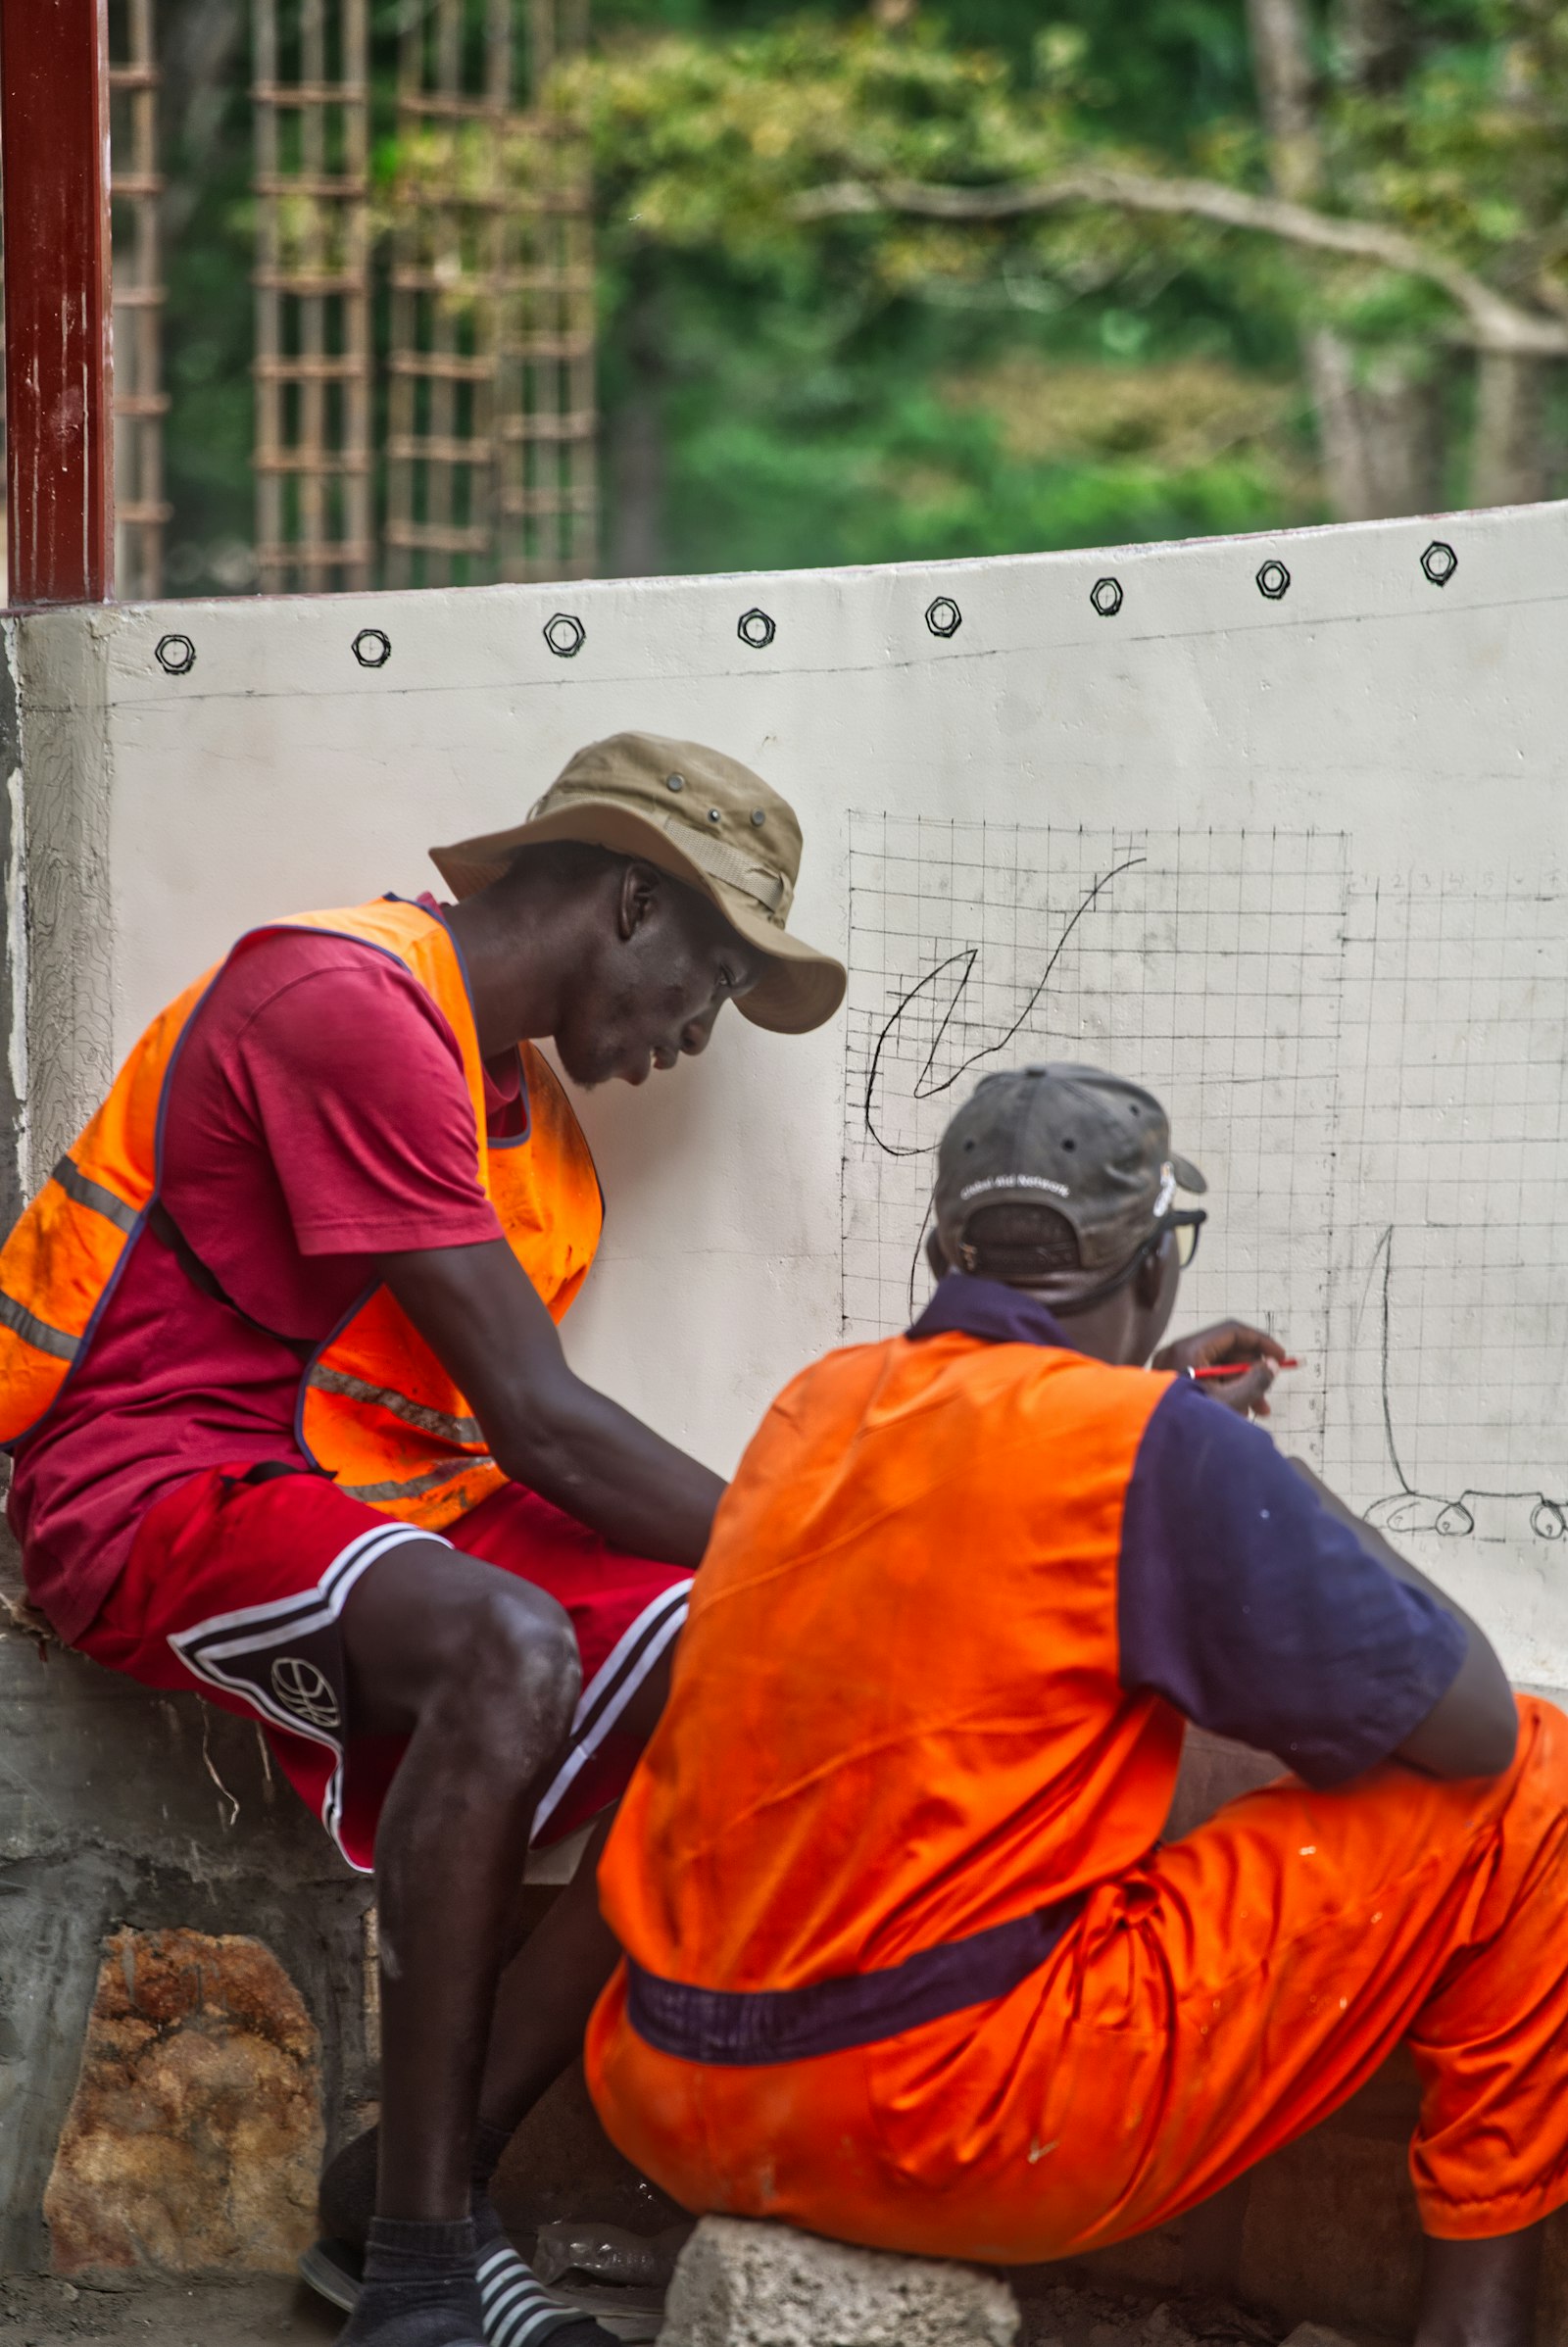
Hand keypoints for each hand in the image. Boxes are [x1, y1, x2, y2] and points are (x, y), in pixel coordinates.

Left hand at [1152, 1320, 1286, 1417]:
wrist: (1150, 1447)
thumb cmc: (1186, 1424)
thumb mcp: (1228, 1402)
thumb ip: (1255, 1381)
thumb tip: (1272, 1366)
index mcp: (1189, 1349)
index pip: (1232, 1332)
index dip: (1261, 1342)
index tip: (1280, 1356)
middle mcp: (1178, 1352)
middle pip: (1226, 1352)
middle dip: (1252, 1372)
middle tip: (1269, 1391)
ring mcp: (1173, 1367)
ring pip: (1217, 1369)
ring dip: (1240, 1387)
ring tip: (1256, 1412)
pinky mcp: (1172, 1383)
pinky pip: (1204, 1380)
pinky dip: (1223, 1393)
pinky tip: (1237, 1415)